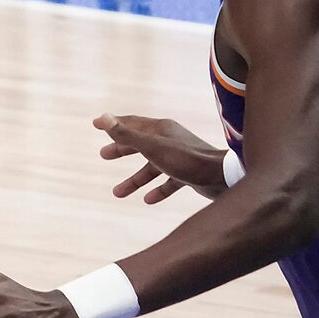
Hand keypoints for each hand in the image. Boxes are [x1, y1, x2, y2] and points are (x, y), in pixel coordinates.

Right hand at [96, 114, 227, 203]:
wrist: (222, 177)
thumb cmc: (186, 160)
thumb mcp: (151, 147)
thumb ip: (126, 135)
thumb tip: (103, 117)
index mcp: (161, 130)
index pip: (132, 123)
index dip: (113, 123)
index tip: (96, 123)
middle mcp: (170, 141)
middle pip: (141, 143)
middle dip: (122, 150)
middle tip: (104, 155)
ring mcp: (179, 157)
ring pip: (152, 167)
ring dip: (135, 179)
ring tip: (118, 193)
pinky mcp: (188, 173)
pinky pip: (168, 182)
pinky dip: (157, 190)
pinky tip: (148, 200)